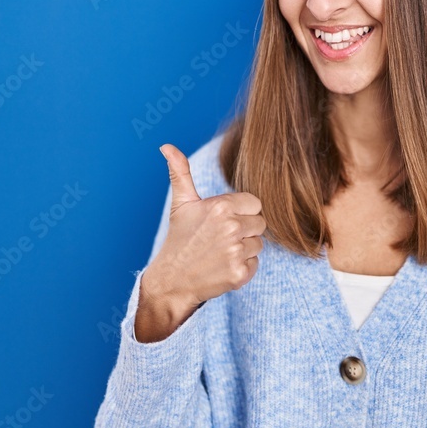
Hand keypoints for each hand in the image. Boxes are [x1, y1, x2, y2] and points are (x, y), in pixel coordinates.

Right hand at [135, 143, 264, 341]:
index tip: (222, 221)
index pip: (255, 203)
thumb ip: (180, 172)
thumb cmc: (179, 239)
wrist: (171, 281)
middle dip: (244, 230)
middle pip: (260, 223)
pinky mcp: (239, 274)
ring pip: (259, 244)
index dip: (241, 212)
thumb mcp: (181, 203)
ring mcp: (235, 252)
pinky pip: (255, 263)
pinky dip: (243, 267)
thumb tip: (166, 146)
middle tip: (220, 238)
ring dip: (244, 249)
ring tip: (220, 252)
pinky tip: (223, 266)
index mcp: (220, 207)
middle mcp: (230, 228)